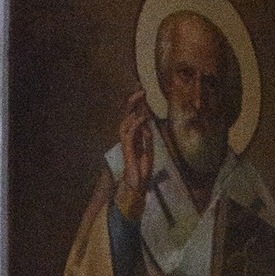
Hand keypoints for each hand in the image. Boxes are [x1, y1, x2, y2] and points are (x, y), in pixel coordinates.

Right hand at [116, 88, 157, 220]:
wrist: (138, 185)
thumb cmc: (142, 170)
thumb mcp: (148, 149)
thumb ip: (147, 137)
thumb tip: (147, 124)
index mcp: (133, 136)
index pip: (133, 117)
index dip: (137, 105)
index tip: (143, 92)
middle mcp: (128, 138)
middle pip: (127, 116)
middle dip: (133, 102)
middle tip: (141, 91)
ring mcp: (126, 143)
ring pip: (126, 122)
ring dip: (133, 110)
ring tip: (141, 100)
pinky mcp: (127, 150)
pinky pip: (129, 134)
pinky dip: (135, 124)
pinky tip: (143, 118)